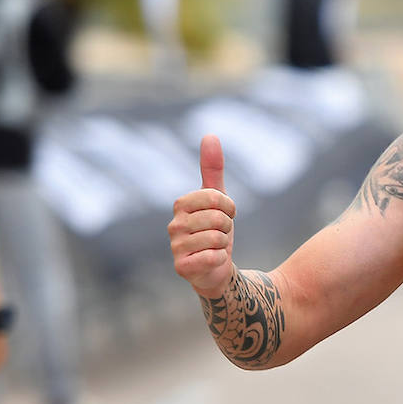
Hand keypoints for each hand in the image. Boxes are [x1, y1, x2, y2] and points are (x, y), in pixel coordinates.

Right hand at [169, 135, 236, 298]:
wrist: (216, 268)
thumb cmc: (216, 230)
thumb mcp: (218, 199)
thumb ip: (212, 169)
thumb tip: (209, 135)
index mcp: (180, 205)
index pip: (215, 197)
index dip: (228, 207)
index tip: (225, 215)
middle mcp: (173, 225)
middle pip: (218, 218)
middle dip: (227, 227)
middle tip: (220, 234)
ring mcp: (176, 247)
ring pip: (217, 238)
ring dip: (224, 244)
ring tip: (216, 247)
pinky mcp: (182, 267)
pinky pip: (214, 256)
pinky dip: (220, 259)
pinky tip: (212, 261)